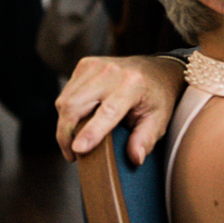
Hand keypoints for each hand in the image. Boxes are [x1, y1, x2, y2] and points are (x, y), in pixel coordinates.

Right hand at [55, 55, 184, 163]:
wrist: (157, 70)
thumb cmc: (157, 97)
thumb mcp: (159, 120)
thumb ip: (145, 140)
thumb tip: (135, 158)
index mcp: (133, 84)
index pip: (107, 111)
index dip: (90, 132)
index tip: (77, 150)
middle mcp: (111, 71)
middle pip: (75, 106)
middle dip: (66, 135)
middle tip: (73, 155)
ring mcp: (95, 65)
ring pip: (65, 101)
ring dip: (65, 125)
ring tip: (75, 140)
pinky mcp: (85, 64)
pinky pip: (66, 93)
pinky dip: (67, 111)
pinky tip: (78, 120)